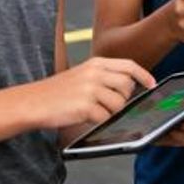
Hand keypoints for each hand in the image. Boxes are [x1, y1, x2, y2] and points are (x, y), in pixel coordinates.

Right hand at [32, 57, 154, 129]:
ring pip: (119, 104)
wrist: (32, 102)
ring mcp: (90, 89)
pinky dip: (98, 120)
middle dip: (123, 99)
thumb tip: (129, 86)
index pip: (129, 66)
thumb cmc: (57, 92)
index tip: (152, 84)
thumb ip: (105, 76)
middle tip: (107, 104)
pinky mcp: (85, 106)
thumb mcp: (82, 75)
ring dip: (110, 111)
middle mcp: (95, 73)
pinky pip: (105, 117)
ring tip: (92, 110)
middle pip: (127, 87)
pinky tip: (84, 116)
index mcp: (96, 63)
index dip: (143, 76)